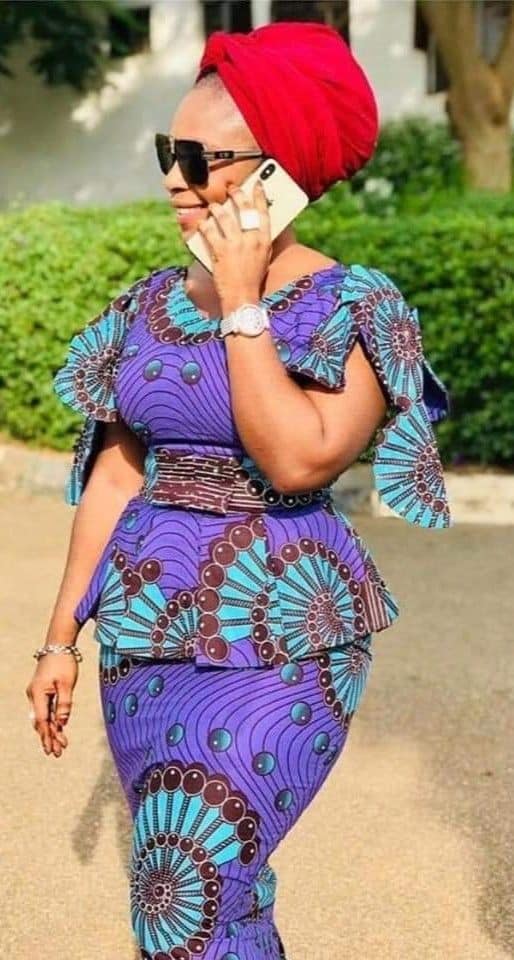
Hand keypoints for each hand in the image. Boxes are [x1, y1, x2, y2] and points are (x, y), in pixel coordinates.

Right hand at [25, 652, 78, 756]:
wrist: (58, 645)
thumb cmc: (63, 662)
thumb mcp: (67, 683)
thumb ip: (64, 703)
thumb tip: (62, 722)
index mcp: (38, 694)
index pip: (43, 720)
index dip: (49, 736)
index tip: (54, 749)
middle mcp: (34, 696)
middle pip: (42, 722)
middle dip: (49, 738)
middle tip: (57, 754)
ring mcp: (37, 694)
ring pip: (44, 717)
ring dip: (51, 731)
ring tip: (59, 747)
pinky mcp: (43, 691)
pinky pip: (46, 710)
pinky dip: (53, 720)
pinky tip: (59, 730)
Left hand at [197, 179, 271, 310]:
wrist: (242, 297)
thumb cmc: (252, 279)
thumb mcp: (263, 257)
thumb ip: (259, 239)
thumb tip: (255, 224)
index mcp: (264, 240)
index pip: (263, 211)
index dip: (260, 195)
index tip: (257, 184)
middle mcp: (251, 239)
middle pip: (244, 208)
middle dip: (237, 194)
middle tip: (232, 188)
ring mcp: (235, 244)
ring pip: (224, 216)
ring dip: (217, 208)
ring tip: (214, 207)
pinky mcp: (220, 251)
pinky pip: (209, 231)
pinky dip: (205, 225)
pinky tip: (202, 223)